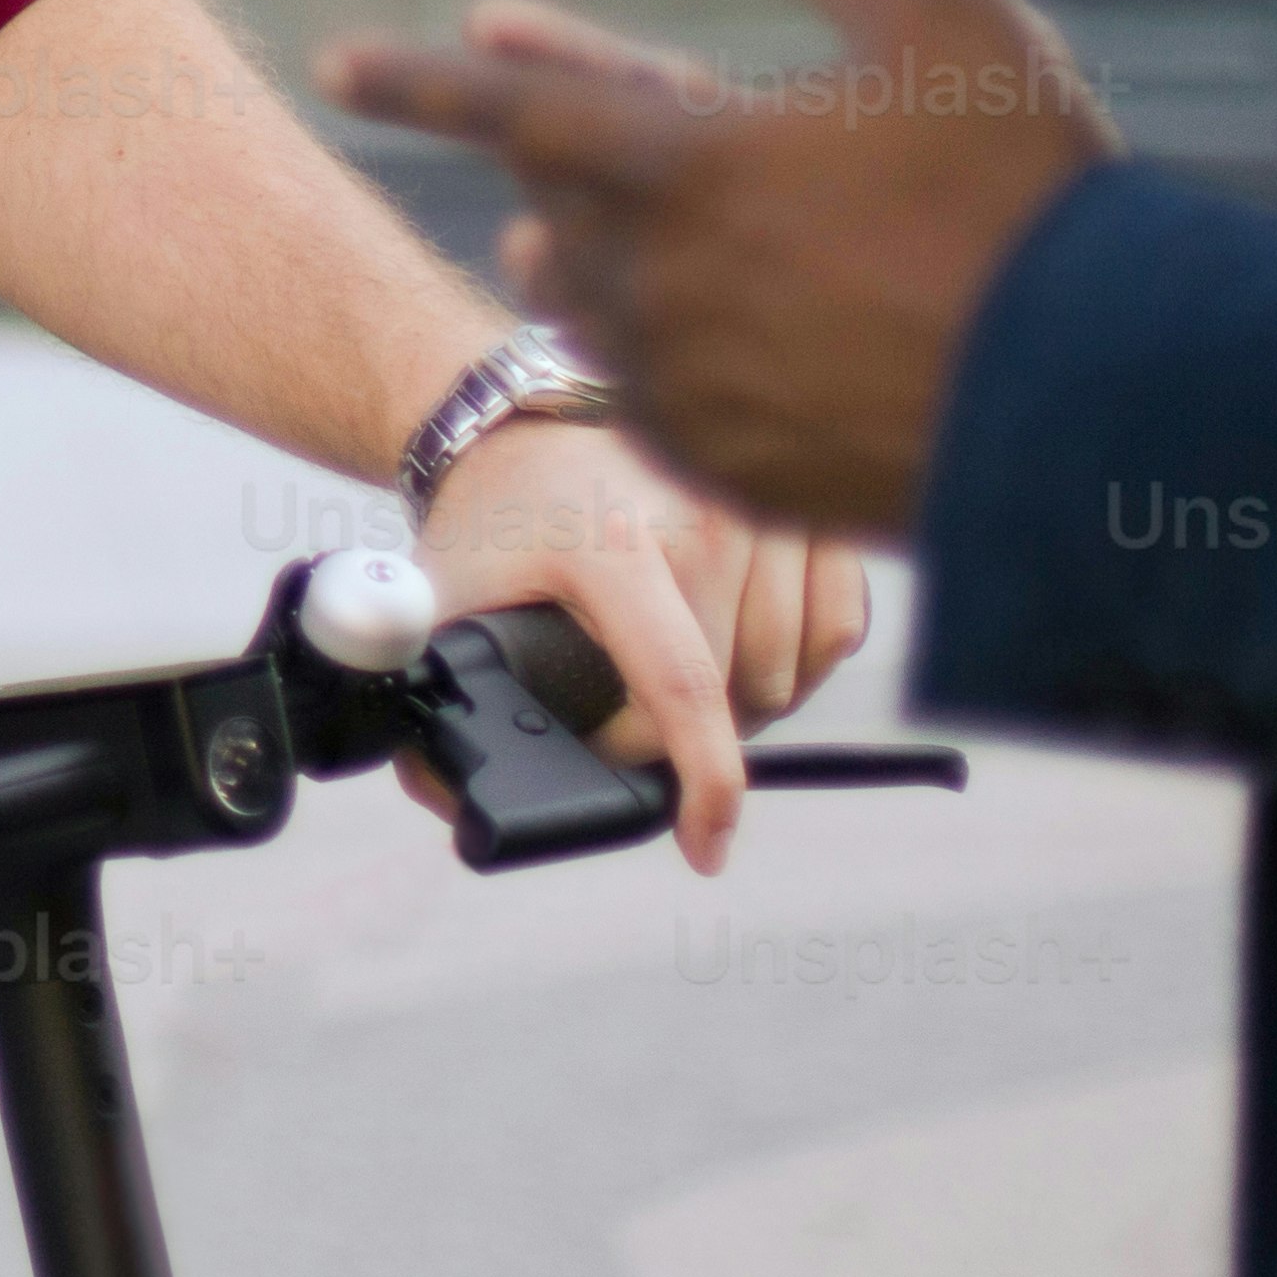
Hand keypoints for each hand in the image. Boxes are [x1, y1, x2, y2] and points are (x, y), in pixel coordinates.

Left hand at [323, 0, 1115, 544]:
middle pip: (557, 199)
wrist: (1097, 408)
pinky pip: (646, 400)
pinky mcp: (727, 472)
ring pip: (588, 306)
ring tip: (555, 232)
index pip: (509, 107)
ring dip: (578, 253)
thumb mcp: (944, 24)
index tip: (334, 62)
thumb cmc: (1024, 200)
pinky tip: (676, 338)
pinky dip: (649, 351)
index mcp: (684, 167)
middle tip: (538, 103)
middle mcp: (657, 287)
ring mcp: (687, 391)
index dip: (418, 78)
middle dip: (549, 143)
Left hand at [412, 391, 873, 876]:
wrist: (528, 429)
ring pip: (788, 673)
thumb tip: (449, 790)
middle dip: (685, 742)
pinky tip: (744, 653)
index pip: (683, 684)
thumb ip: (439, 695)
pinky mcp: (800, 510)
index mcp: (608, 542)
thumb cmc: (494, 522)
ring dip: (744, 708)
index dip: (703, 782)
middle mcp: (699, 516)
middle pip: (735, 695)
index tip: (703, 847)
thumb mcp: (447, 599)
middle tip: (632, 727)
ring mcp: (758, 510)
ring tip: (680, 691)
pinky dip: (799, 663)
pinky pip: (836, 627)